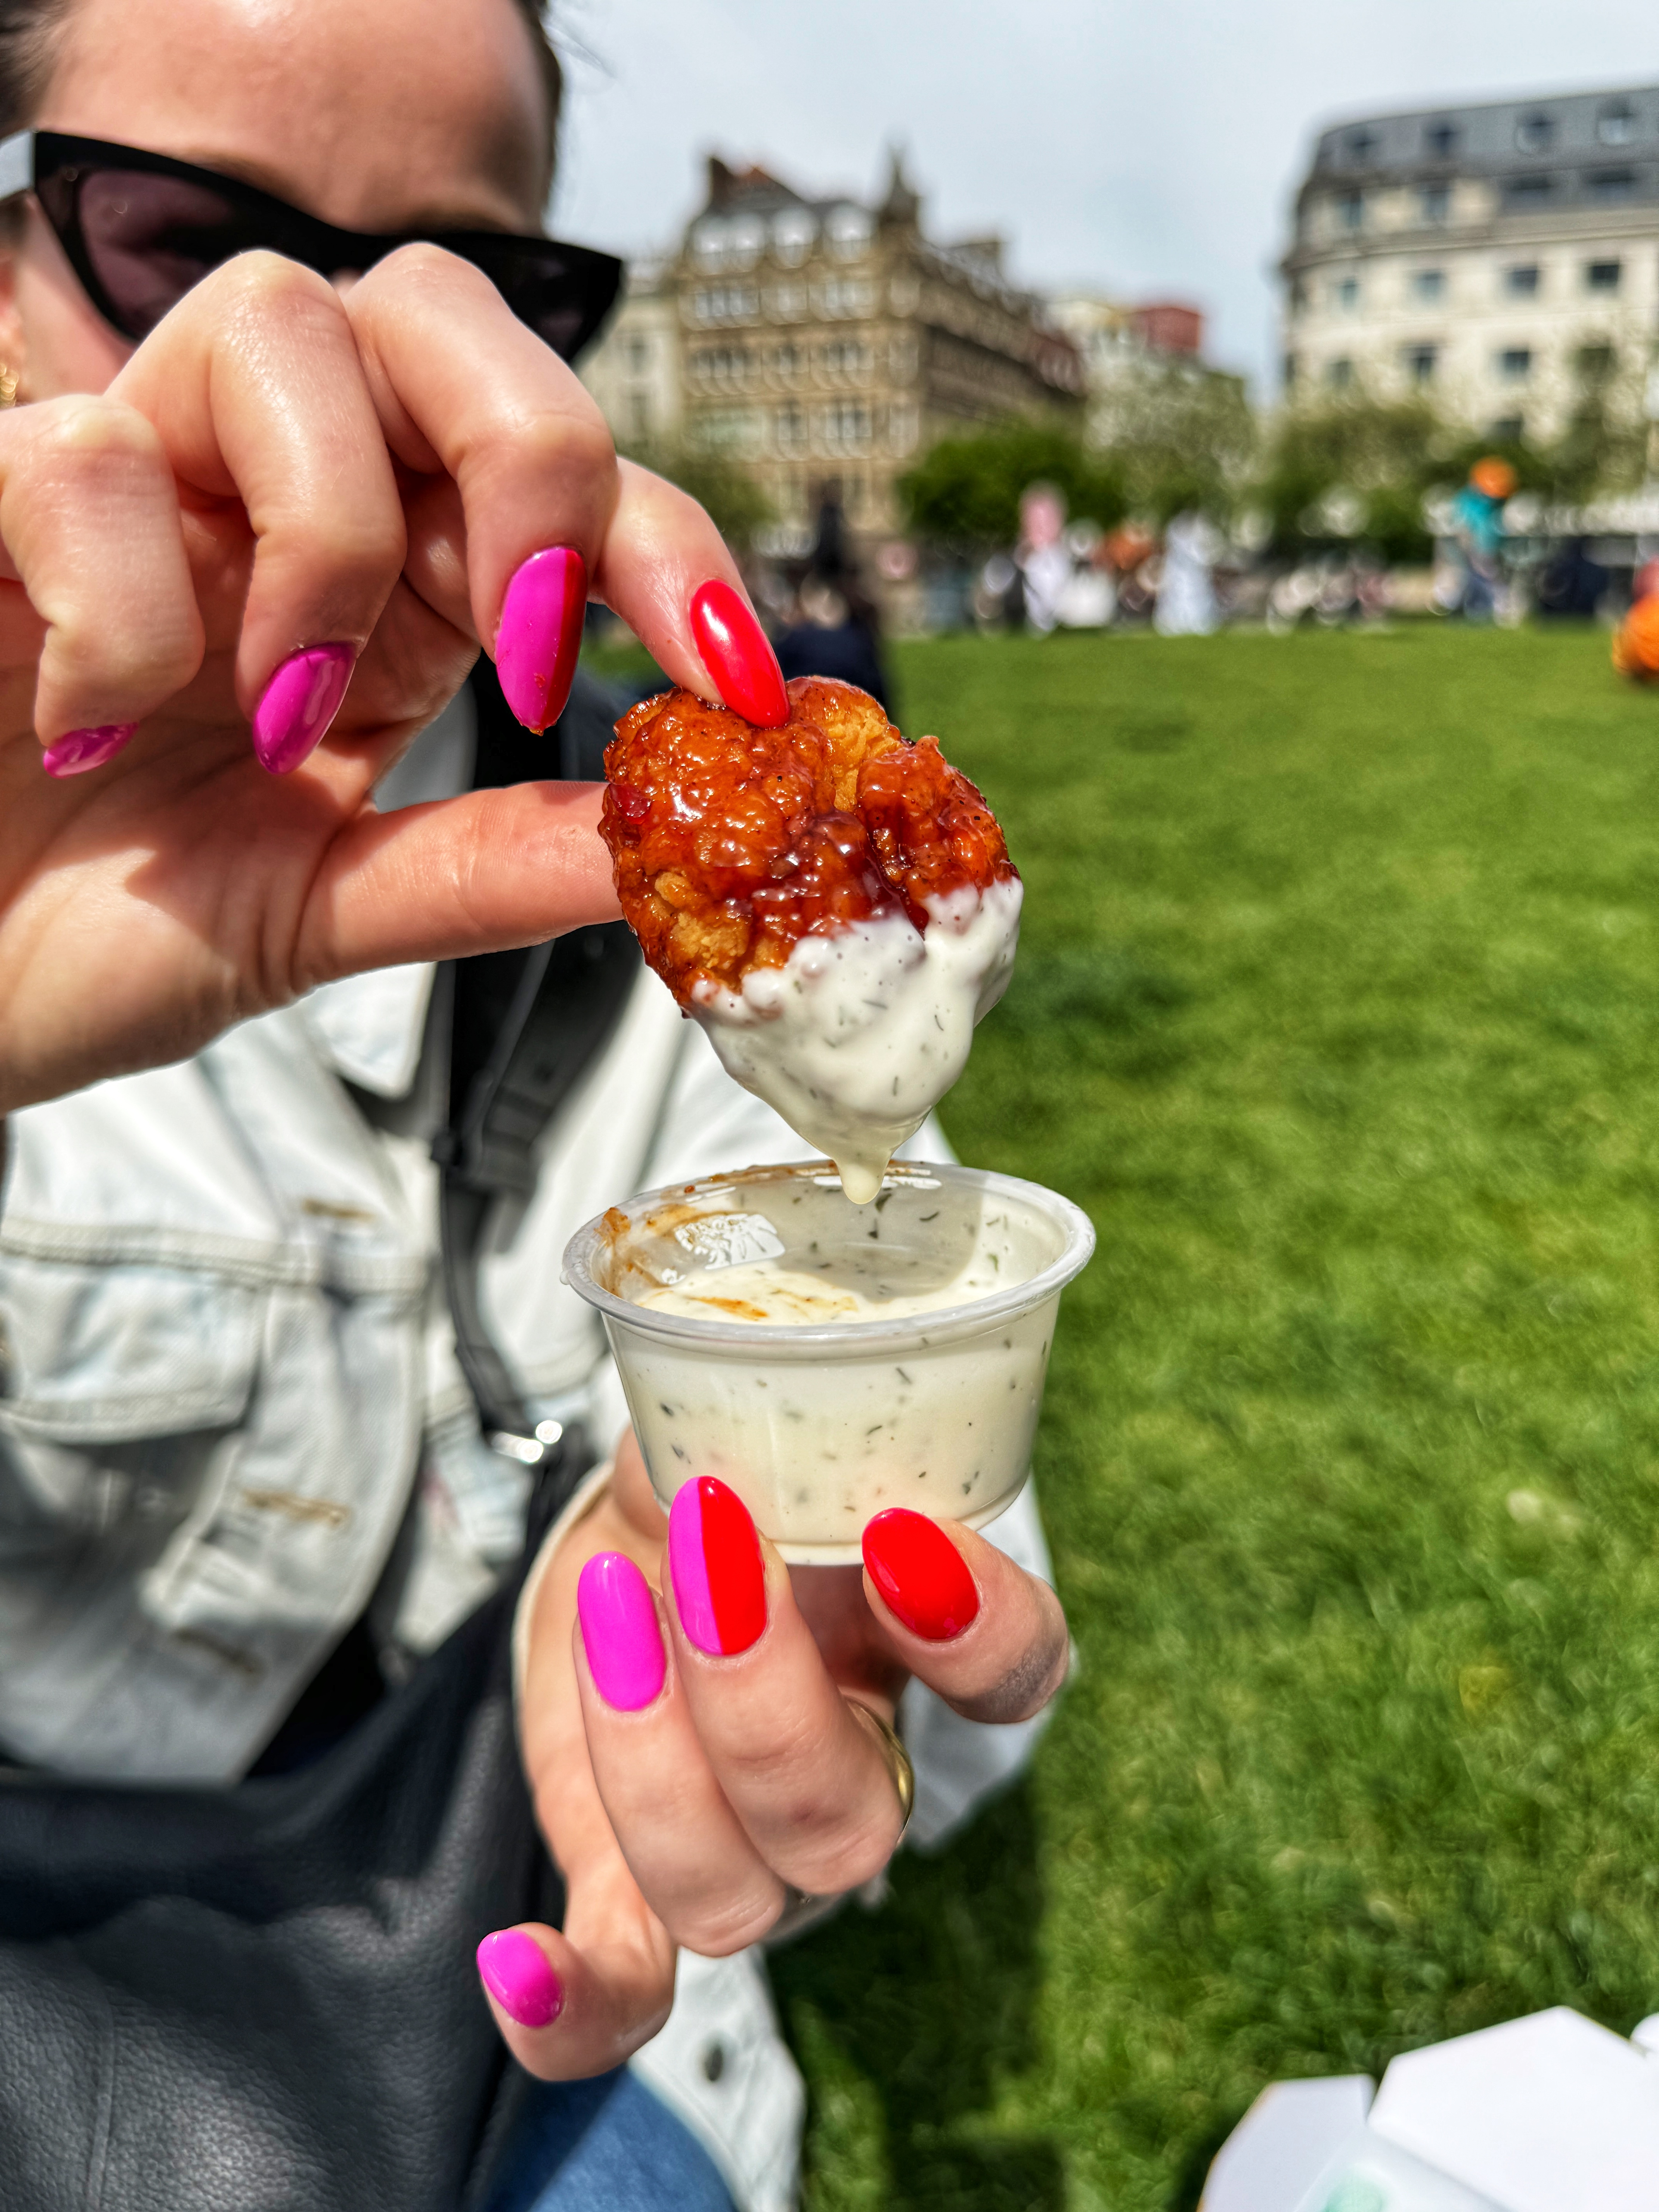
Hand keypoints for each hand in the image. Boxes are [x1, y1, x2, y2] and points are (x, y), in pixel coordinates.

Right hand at [0, 246, 762, 1114]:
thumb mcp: (317, 914)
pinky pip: (82, 452)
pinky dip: (121, 605)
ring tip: (270, 712)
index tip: (740, 684)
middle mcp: (274, 501)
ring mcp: (134, 482)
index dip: (668, 547)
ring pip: (280, 324)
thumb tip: (665, 857)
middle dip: (532, 458)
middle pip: (443, 315)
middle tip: (524, 649)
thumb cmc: (93, 932)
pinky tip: (91, 720)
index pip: (565, 483)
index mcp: (386, 591)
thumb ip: (480, 874)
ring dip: (325, 535)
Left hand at [493, 1434, 1068, 2076]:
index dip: (978, 1628)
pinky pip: (625, 1995)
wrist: (644, 1533)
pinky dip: (573, 2005)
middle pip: (844, 1821)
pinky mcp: (632, 1889)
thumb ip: (790, 1396)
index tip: (898, 1530)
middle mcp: (851, 1776)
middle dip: (763, 1694)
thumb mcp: (771, 1409)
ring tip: (611, 1605)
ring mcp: (746, 1853)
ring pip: (725, 1892)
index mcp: (922, 1653)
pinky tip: (511, 1962)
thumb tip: (767, 1351)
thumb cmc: (733, 1460)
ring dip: (651, 1759)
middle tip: (707, 1540)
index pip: (1014, 1674)